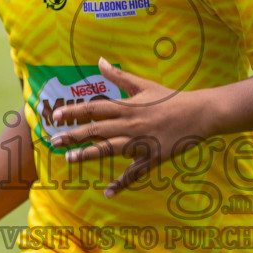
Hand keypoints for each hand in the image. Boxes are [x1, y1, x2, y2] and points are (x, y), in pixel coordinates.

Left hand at [49, 57, 208, 197]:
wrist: (199, 113)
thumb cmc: (171, 98)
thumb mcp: (144, 85)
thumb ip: (119, 77)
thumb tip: (100, 61)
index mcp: (128, 107)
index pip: (95, 108)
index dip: (74, 112)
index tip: (57, 115)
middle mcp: (130, 125)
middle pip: (96, 130)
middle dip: (73, 136)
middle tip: (53, 142)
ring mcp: (141, 143)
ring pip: (109, 150)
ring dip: (88, 155)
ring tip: (69, 159)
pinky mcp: (153, 158)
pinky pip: (134, 173)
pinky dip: (122, 183)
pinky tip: (108, 192)